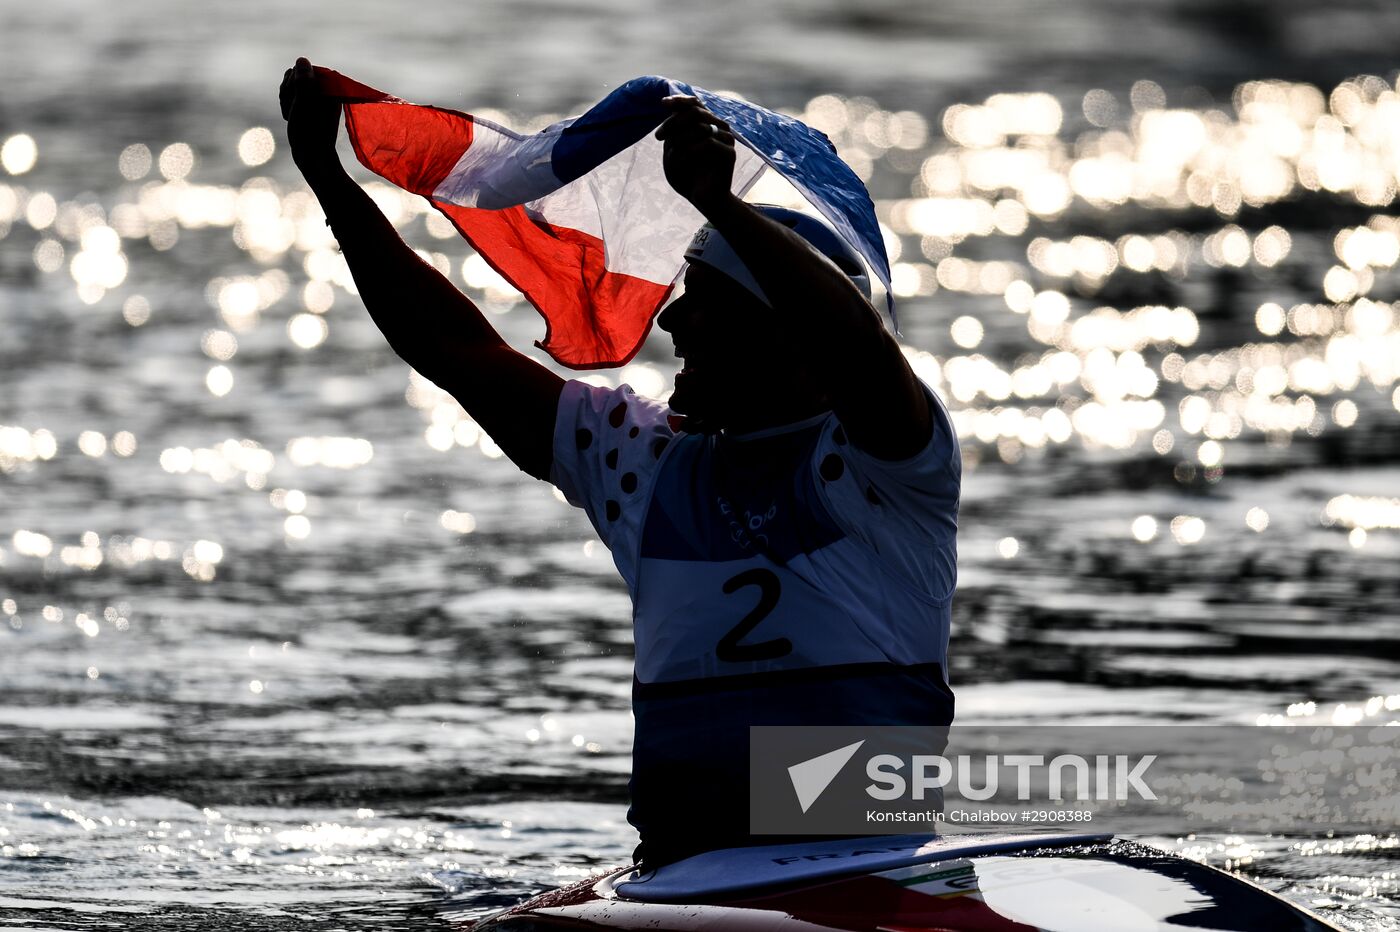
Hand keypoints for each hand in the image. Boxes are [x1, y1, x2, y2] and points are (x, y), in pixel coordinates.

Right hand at [279, 58, 341, 178]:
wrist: (313, 157)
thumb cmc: (309, 132)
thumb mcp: (304, 104)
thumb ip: (304, 81)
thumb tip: (302, 60)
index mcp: (329, 85)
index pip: (301, 68)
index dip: (293, 83)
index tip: (296, 101)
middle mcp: (325, 89)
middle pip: (294, 76)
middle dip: (288, 92)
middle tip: (294, 111)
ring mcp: (317, 98)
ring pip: (290, 87)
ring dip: (286, 100)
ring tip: (292, 116)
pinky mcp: (310, 107)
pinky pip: (291, 98)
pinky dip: (288, 106)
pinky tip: (290, 119)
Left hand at [655, 96, 735, 213]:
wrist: (704, 200)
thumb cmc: (687, 176)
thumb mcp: (674, 150)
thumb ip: (673, 131)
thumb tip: (672, 111)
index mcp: (706, 123)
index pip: (695, 102)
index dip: (679, 100)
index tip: (663, 103)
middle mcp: (718, 127)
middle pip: (695, 112)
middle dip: (672, 122)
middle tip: (658, 137)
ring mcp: (726, 139)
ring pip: (700, 127)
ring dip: (680, 139)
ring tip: (671, 154)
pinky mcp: (729, 153)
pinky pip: (708, 143)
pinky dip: (690, 151)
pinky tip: (682, 160)